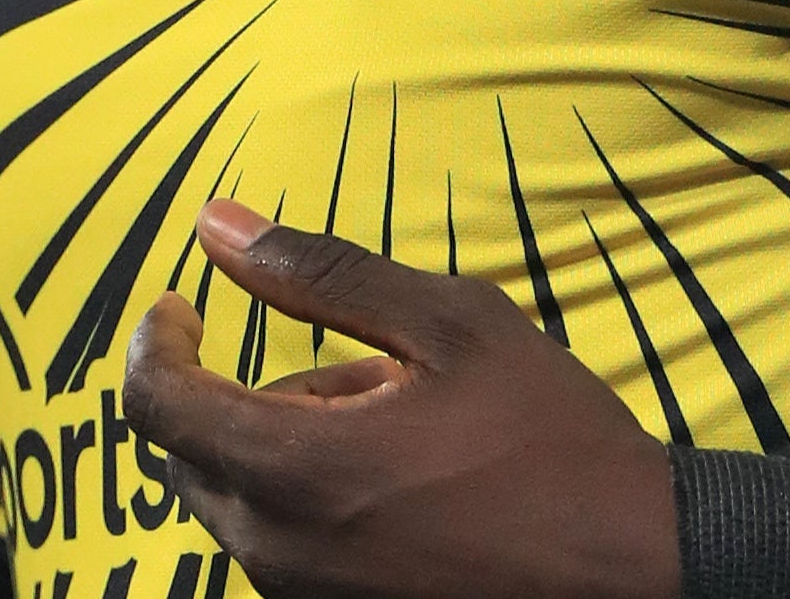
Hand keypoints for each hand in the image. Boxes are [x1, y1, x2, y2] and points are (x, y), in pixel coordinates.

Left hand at [121, 200, 677, 598]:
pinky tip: (404, 478)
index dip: (155, 343)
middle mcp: (279, 552)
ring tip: (401, 420)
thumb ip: (320, 273)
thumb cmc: (550, 438)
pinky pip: (282, 549)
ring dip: (284, 445)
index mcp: (295, 468)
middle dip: (236, 394)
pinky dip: (310, 498)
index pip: (156, 405)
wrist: (635, 567)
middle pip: (190, 456)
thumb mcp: (449, 323)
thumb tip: (215, 224)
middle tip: (349, 365)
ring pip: (240, 503)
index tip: (182, 305)